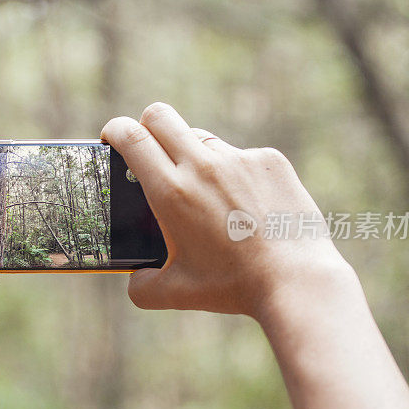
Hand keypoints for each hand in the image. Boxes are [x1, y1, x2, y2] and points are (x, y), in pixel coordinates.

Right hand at [102, 103, 349, 316]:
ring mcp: (239, 159)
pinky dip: (235, 175)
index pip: (132, 136)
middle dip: (147, 125)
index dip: (115, 130)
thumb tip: (134, 277)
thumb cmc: (233, 288)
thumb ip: (141, 285)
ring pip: (202, 139)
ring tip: (207, 196)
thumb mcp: (176, 293)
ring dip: (193, 156)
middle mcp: (202, 166)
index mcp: (171, 192)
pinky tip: (248, 208)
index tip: (112, 138)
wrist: (296, 281)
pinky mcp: (269, 161)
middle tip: (150, 151)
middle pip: (160, 115)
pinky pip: (240, 157)